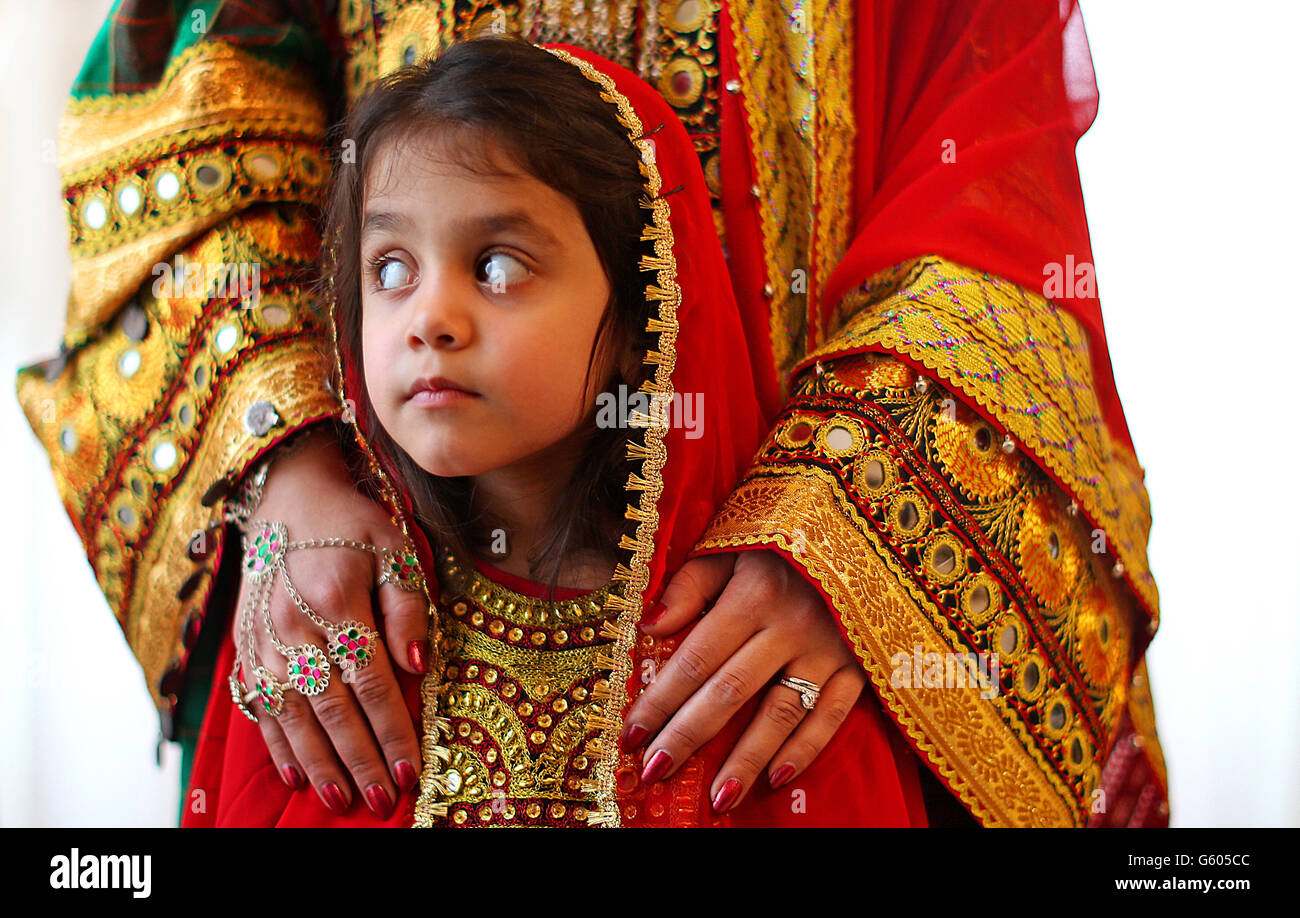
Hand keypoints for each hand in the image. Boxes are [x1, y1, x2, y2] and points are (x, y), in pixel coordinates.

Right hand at [231, 426, 429, 817]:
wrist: (285, 495)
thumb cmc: (349, 524)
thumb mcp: (394, 549)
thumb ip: (408, 608)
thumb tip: (419, 666)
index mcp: (336, 603)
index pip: (371, 683)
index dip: (391, 731)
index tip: (411, 768)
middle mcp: (293, 628)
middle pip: (331, 709)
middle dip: (359, 761)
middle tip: (382, 800)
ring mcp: (262, 641)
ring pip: (292, 716)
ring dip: (317, 764)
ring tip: (340, 800)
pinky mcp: (244, 645)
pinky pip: (257, 704)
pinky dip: (276, 742)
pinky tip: (294, 771)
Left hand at [619, 549, 865, 813]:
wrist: (866, 527)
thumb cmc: (784, 536)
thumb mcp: (732, 544)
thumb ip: (689, 585)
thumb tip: (647, 627)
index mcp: (752, 596)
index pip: (695, 658)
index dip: (661, 699)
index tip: (631, 733)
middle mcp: (788, 627)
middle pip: (729, 692)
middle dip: (689, 735)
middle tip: (657, 771)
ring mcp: (828, 650)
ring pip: (780, 713)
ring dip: (747, 758)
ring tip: (716, 799)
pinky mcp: (860, 664)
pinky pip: (832, 714)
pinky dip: (806, 749)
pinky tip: (777, 778)